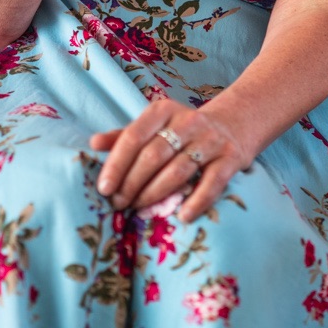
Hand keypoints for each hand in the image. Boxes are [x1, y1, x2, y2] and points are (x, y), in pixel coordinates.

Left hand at [89, 94, 254, 221]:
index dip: (116, 164)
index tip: (103, 189)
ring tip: (139, 209)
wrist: (234, 123)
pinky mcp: (231, 157)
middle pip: (153, 156)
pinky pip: (212, 182)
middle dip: (132, 184)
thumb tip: (93, 144)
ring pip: (178, 170)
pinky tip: (183, 216)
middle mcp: (188, 121)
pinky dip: (197, 201)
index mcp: (163, 110)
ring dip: (154, 194)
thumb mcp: (155, 126)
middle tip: (119, 204)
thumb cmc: (183, 131)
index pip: (133, 137)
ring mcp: (211, 139)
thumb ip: (124, 136)